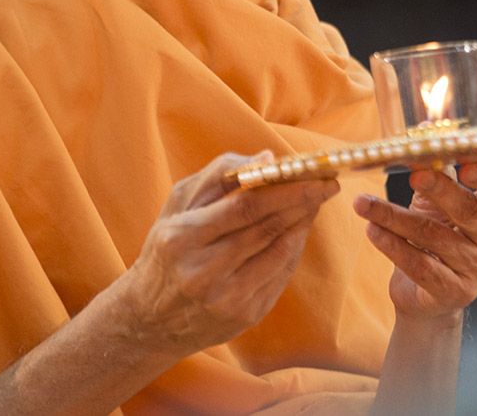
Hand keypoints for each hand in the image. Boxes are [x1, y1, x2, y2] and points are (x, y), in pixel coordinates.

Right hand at [116, 152, 338, 355]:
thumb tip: (267, 157)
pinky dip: (293, 249)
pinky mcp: (243, 316)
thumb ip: (219, 176)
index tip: (312, 171)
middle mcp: (203, 272)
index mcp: (182, 238)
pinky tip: (298, 231)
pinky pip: (280, 276)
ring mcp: (225, 299)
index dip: (284, 188)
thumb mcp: (177, 206)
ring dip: (302, 224)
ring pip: (279, 252)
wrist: (150, 319)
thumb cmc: (166, 249)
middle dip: (302, 201)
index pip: (244, 206)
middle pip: (266, 228)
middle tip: (326, 182)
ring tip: (315, 201)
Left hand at [354, 163, 476, 319]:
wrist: (427, 292)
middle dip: (439, 190)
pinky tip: (372, 229)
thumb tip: (425, 126)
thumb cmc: (440, 232)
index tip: (466, 165)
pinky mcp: (454, 292)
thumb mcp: (440, 198)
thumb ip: (437, 166)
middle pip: (469, 213)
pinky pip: (420, 265)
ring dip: (394, 217)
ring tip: (363, 203)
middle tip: (413, 175)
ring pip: (434, 237)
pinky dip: (392, 246)